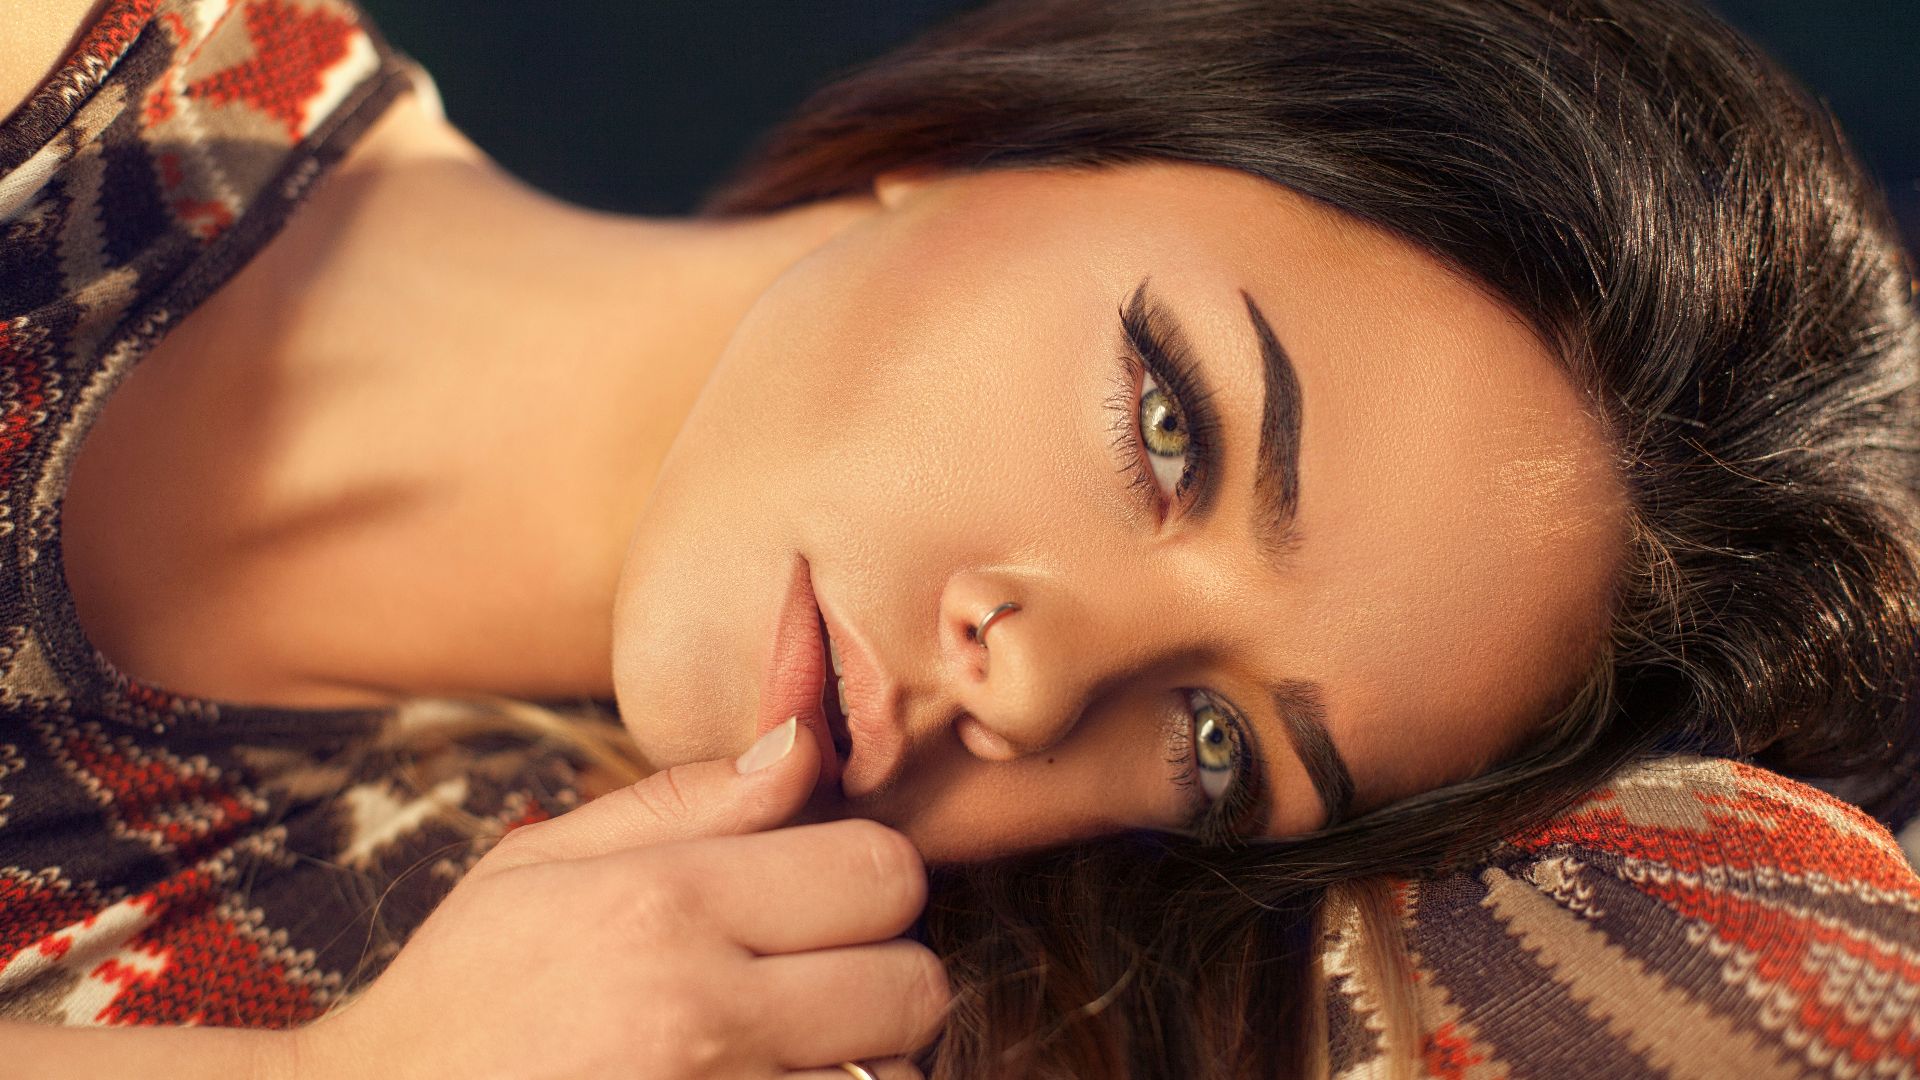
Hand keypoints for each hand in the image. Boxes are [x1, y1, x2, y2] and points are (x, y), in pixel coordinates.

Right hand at [292, 719, 948, 1079]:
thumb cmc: (464, 993)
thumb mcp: (540, 862)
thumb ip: (687, 800)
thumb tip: (805, 743)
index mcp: (666, 906)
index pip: (883, 873)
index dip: (872, 881)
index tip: (828, 900)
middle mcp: (705, 1014)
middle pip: (916, 985)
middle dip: (886, 976)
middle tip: (819, 981)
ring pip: (898, 1078)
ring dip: (865, 1063)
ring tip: (790, 1049)